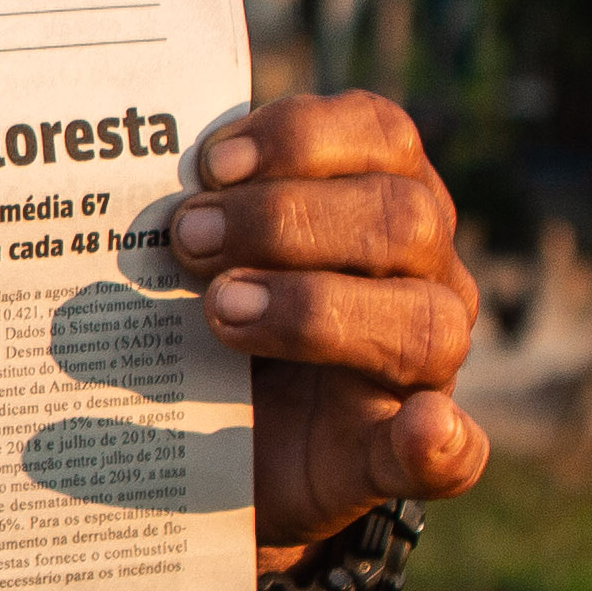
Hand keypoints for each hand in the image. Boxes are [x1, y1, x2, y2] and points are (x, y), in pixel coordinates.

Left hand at [164, 89, 490, 549]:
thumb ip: (197, 214)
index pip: (381, 134)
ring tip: (221, 312)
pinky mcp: (395, 456)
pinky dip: (443, 442)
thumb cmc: (205, 319)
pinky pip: (455, 454)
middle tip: (188, 240)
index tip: (213, 163)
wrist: (202, 444)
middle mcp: (421, 271)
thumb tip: (136, 183)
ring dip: (316, 311)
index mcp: (379, 196)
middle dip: (283, 221)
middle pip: (400, 219)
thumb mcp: (201, 257)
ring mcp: (422, 368)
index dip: (301, 137)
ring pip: (425, 321)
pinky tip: (423, 428)